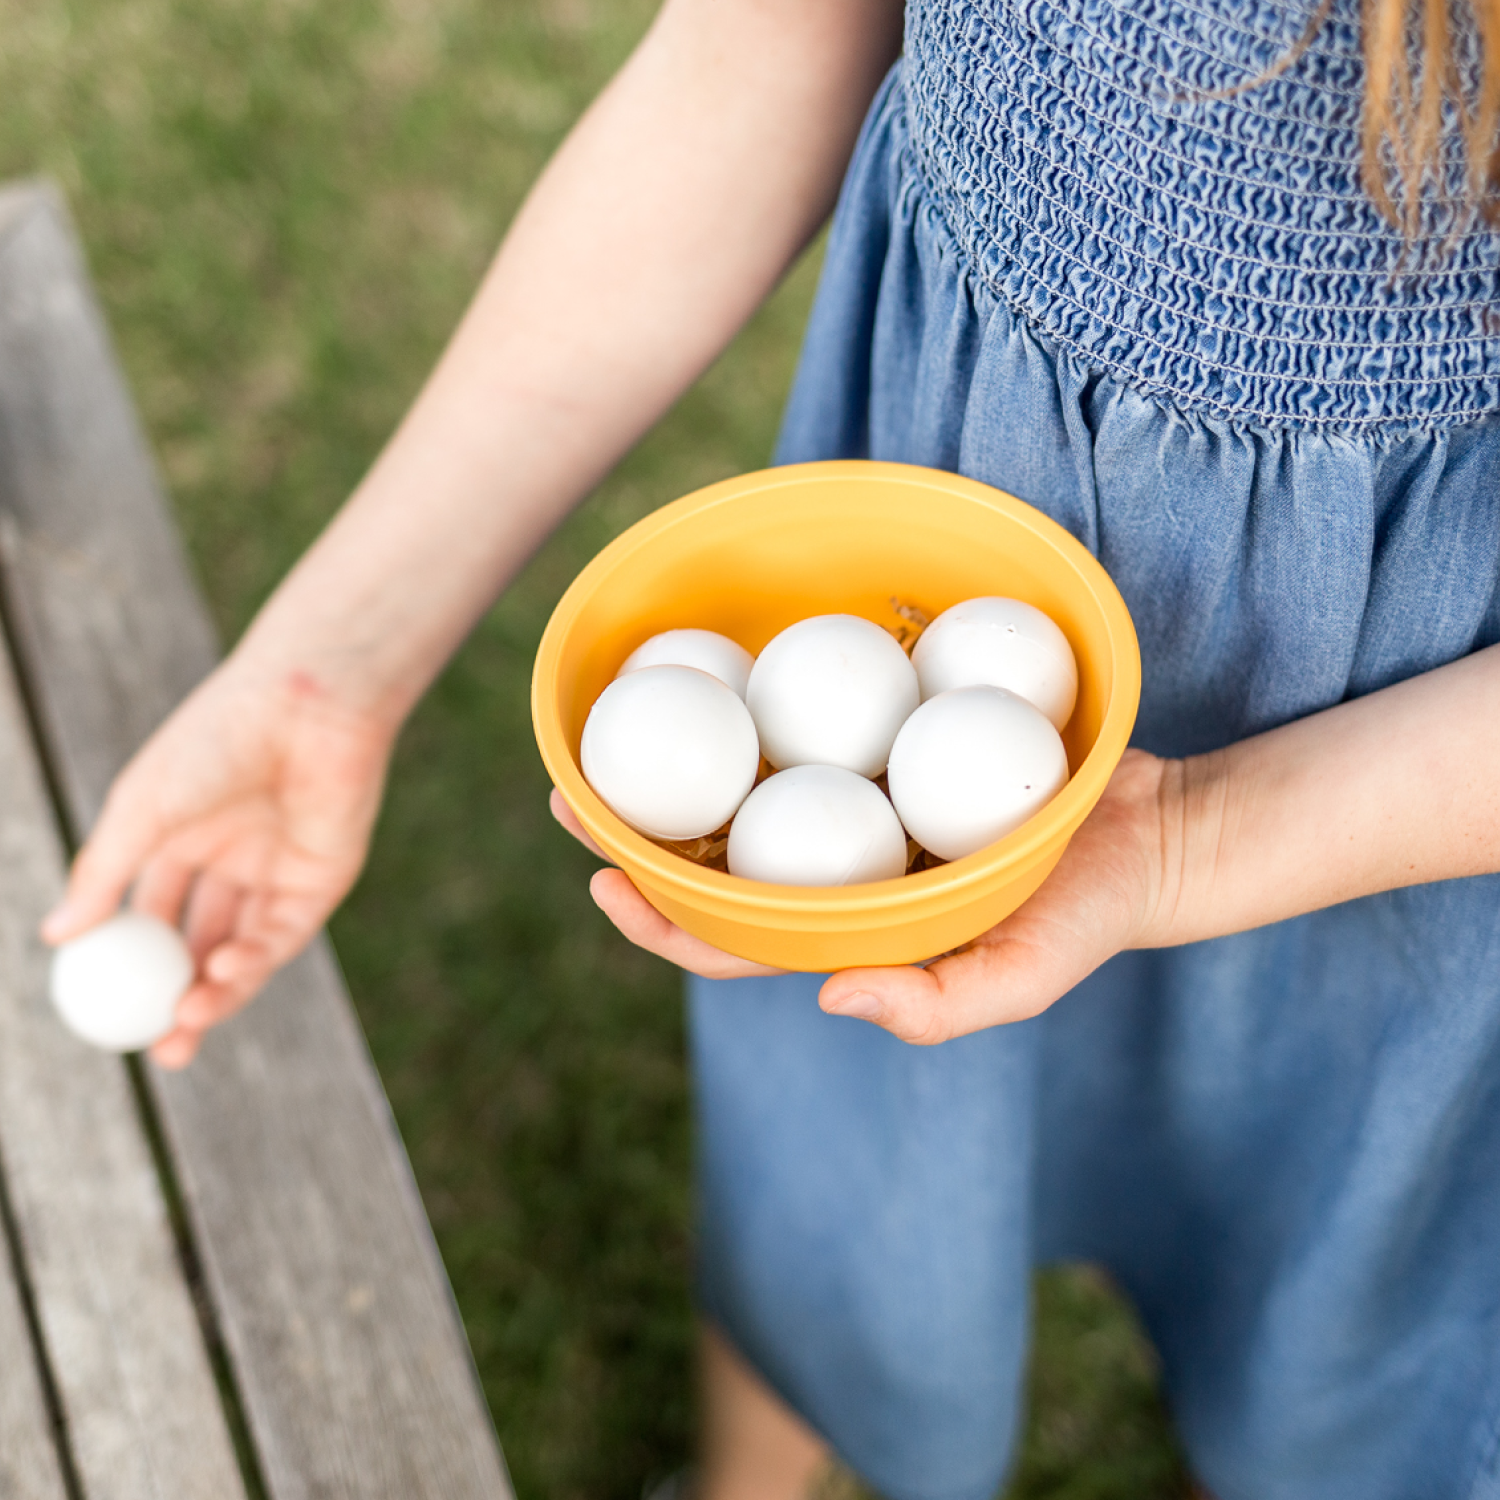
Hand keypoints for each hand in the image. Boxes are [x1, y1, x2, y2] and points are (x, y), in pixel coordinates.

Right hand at [41, 658, 395, 1068]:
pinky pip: (282, 934)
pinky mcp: (322, 877)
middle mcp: (230, 857)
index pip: (150, 915)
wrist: (305, 705)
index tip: (107, 1011)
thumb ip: (104, 874)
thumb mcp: (143, 811)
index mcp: (181, 836)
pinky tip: (222, 969)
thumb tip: (56, 937)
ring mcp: (278, 869)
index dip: (130, 966)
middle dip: (180, 1001)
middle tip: (160, 1050)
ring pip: (242, 949)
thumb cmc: (216, 741)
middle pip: (199, 944)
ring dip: (216, 992)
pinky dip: (252, 961)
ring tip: (186, 1023)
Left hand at [550, 748, 1174, 1041]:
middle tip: (570, 788)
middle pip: (715, 865)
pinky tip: (720, 679)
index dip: (662, 922)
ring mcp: (855, 820)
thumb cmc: (1086, 912)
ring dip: (676, 775)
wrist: (1144, 834)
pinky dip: (753, 721)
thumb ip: (937, 1005)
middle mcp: (837, 879)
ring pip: (745, 801)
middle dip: (637, 837)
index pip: (733, 942)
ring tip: (611, 730)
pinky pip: (803, 740)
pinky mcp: (885, 760)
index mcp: (850, 935)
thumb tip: (826, 998)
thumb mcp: (1024, 975)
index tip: (603, 879)